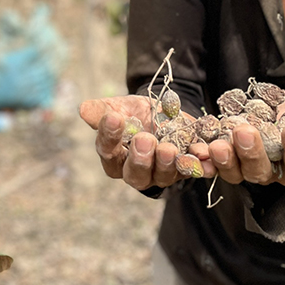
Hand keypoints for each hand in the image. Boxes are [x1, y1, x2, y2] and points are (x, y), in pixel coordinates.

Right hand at [78, 96, 214, 190]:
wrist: (163, 111)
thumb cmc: (133, 113)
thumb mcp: (117, 107)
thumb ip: (102, 111)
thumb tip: (83, 109)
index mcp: (114, 157)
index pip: (107, 151)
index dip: (109, 136)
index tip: (114, 118)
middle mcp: (136, 171)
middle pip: (135, 174)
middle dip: (141, 159)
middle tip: (145, 139)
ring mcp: (161, 174)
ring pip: (163, 176)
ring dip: (168, 164)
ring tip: (170, 148)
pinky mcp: (184, 170)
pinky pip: (192, 171)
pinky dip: (198, 165)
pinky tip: (202, 155)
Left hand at [206, 98, 284, 187]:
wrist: (279, 117)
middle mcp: (270, 174)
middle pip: (261, 171)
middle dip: (253, 152)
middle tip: (246, 132)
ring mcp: (244, 169)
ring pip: (235, 171)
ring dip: (225, 158)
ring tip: (219, 142)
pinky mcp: (224, 160)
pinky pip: (212, 164)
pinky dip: (204, 159)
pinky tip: (197, 149)